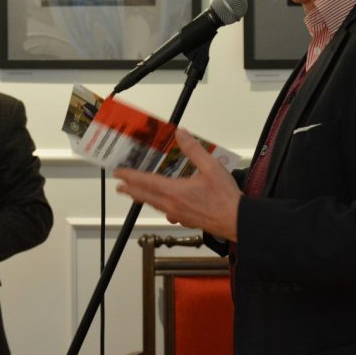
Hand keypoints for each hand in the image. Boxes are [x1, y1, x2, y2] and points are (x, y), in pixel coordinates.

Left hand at [114, 129, 240, 240]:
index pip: (146, 182)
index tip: (119, 173)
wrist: (236, 221)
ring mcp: (179, 215)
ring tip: (135, 195)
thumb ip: (193, 150)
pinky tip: (164, 208)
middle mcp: (173, 205)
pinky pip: (167, 213)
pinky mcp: (187, 221)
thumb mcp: (211, 167)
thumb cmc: (225, 197)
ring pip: (155, 205)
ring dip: (143, 198)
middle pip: (146, 196)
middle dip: (131, 190)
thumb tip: (181, 134)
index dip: (131, 177)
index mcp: (175, 191)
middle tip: (119, 186)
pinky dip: (160, 207)